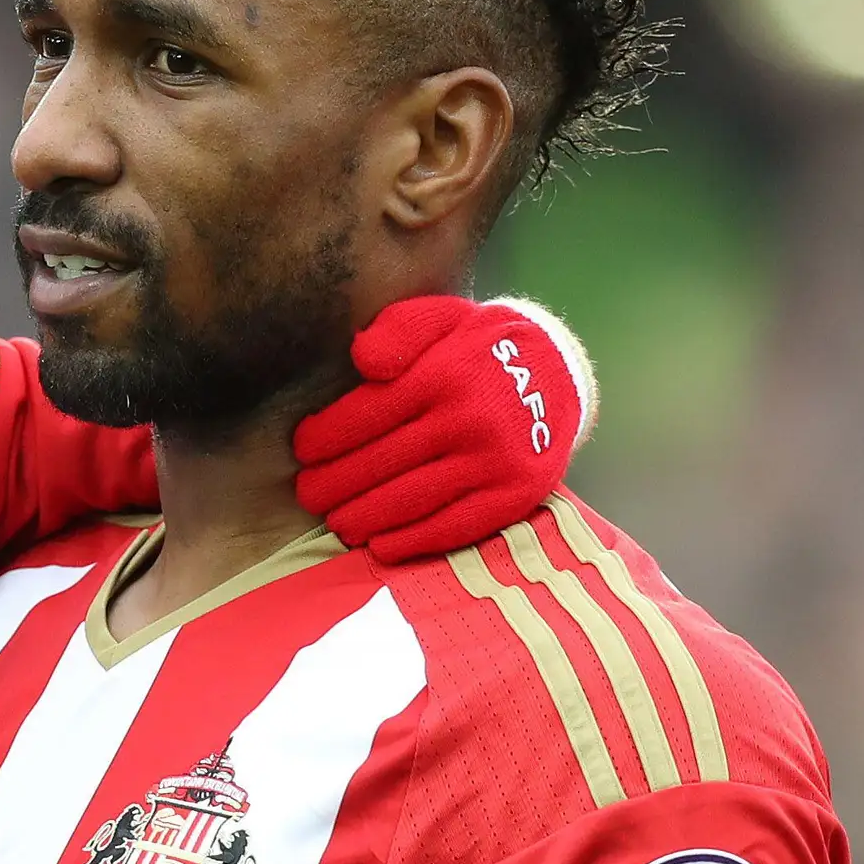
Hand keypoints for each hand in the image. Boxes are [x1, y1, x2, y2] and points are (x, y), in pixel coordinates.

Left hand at [291, 293, 591, 559]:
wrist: (560, 375)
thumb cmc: (483, 348)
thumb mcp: (443, 318)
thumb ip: (400, 330)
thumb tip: (362, 360)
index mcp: (445, 373)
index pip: (368, 413)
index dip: (327, 436)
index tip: (303, 450)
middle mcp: (468, 419)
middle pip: (382, 462)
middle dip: (335, 483)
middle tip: (309, 495)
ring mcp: (493, 462)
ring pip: (411, 499)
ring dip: (365, 516)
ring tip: (337, 522)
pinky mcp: (513, 495)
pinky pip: (454, 526)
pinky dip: (413, 540)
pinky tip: (381, 545)